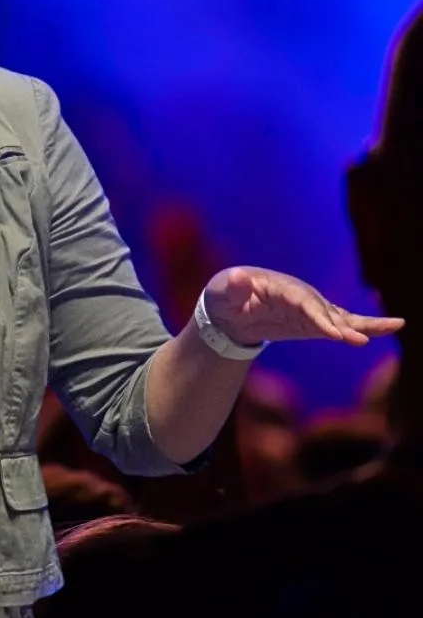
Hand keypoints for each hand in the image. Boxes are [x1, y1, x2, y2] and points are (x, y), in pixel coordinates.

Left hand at [203, 266, 403, 348]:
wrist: (232, 306)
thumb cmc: (226, 297)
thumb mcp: (222, 293)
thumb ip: (232, 288)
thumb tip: (239, 278)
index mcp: (278, 287)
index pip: (300, 300)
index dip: (316, 315)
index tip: (331, 332)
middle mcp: (299, 295)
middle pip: (324, 310)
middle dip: (342, 325)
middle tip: (361, 339)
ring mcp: (310, 308)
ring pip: (340, 317)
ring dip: (364, 324)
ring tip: (395, 325)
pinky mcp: (315, 322)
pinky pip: (342, 325)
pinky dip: (364, 328)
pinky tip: (390, 328)